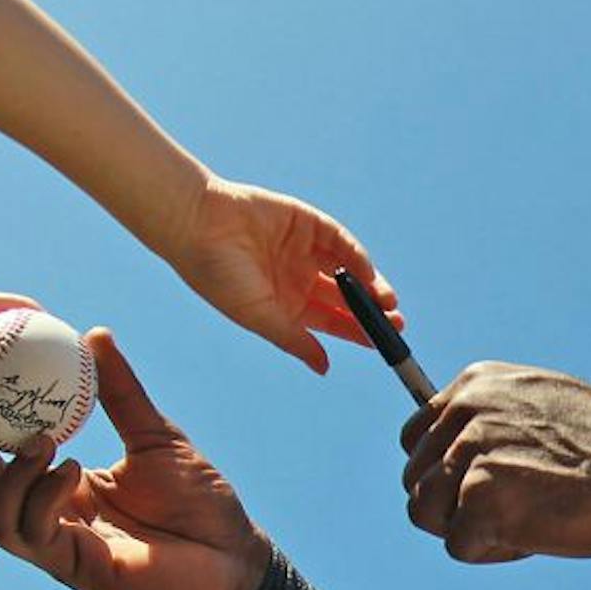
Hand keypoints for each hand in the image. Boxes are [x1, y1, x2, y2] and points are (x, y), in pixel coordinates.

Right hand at [0, 330, 268, 589]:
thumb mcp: (153, 435)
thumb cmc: (200, 501)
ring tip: (39, 441)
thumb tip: (94, 334)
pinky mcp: (81, 572)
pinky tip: (72, 471)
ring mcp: (63, 551)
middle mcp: (53, 521)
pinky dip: (44, 500)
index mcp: (63, 490)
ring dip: (7, 478)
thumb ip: (119, 392)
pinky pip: (38, 537)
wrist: (237, 557)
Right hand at [167, 176, 397, 373]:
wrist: (195, 224)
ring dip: (368, 286)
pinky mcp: (306, 222)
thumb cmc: (218, 276)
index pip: (330, 322)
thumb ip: (294, 340)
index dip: (356, 332)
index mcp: (285, 303)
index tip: (382, 345)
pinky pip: (339, 241)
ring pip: (347, 270)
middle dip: (370, 311)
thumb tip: (324, 367)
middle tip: (395, 325)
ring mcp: (303, 249)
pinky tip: (367, 275)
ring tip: (387, 304)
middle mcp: (297, 277)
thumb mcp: (259, 316)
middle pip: (344, 298)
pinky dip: (356, 257)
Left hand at [400, 361, 590, 561]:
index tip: (494, 485)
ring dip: (473, 529)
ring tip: (529, 516)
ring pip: (427, 515)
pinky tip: (540, 531)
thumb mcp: (541, 407)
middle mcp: (465, 411)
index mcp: (475, 383)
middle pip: (416, 482)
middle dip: (458, 507)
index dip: (448, 476)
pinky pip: (459, 546)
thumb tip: (449, 458)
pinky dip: (496, 552)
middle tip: (522, 505)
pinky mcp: (482, 500)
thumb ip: (490, 422)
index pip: (415, 440)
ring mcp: (472, 454)